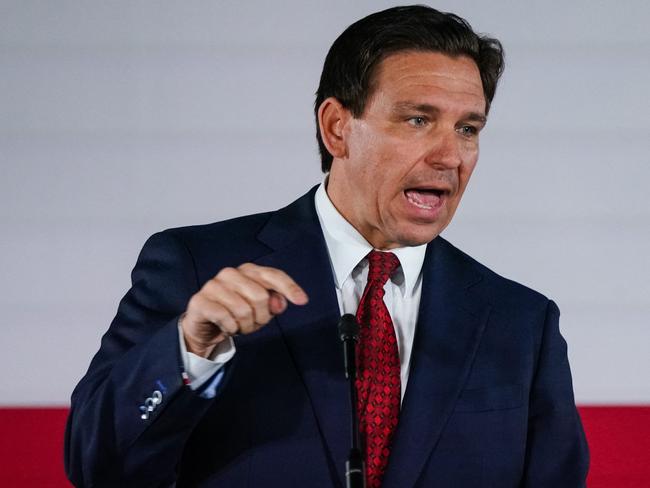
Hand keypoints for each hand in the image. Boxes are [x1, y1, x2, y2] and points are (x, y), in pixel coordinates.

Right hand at [181, 263, 308, 357]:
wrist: (206, 326)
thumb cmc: (236, 313)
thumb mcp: (261, 310)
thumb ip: (274, 303)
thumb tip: (280, 302)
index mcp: (248, 271)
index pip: (273, 275)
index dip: (289, 287)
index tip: (302, 301)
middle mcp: (230, 273)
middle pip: (260, 297)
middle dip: (261, 318)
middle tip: (253, 323)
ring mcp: (213, 285)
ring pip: (243, 310)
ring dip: (245, 326)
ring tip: (239, 325)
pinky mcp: (200, 301)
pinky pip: (226, 318)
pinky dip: (230, 328)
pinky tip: (226, 327)